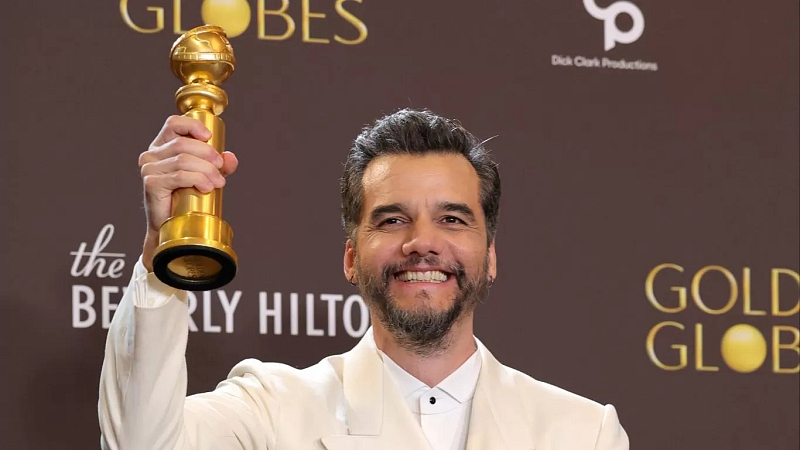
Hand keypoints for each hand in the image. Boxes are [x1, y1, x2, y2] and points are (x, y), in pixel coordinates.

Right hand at [138, 115, 238, 270]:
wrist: (171, 227)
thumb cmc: (186, 199)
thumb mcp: (206, 176)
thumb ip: (219, 165)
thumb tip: (230, 157)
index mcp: (161, 146)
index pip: (173, 123)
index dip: (192, 125)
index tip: (209, 137)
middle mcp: (151, 155)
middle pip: (183, 143)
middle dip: (208, 154)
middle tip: (221, 169)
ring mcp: (149, 169)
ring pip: (183, 159)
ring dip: (206, 169)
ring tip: (218, 182)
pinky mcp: (151, 184)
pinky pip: (179, 175)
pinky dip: (198, 179)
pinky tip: (207, 187)